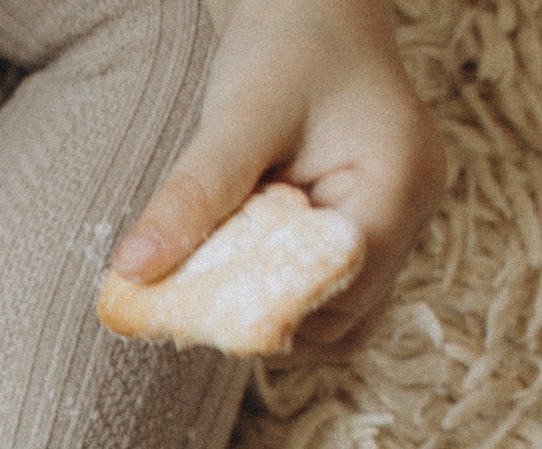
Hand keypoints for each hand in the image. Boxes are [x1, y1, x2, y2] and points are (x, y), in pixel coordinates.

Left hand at [111, 0, 445, 362]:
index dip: (272, 310)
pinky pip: (323, 302)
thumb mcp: (237, 115)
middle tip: (185, 311)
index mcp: (398, 182)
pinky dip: (276, 307)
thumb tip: (132, 270)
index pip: (342, 281)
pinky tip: (228, 281)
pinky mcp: (360, 243)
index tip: (196, 316)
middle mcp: (409, 217)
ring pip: (336, 324)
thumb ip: (192, 192)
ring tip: (207, 293)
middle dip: (265, 323)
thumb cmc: (286, 48)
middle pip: (341, 316)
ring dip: (270, 324)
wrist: (312, 15)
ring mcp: (391, 234)